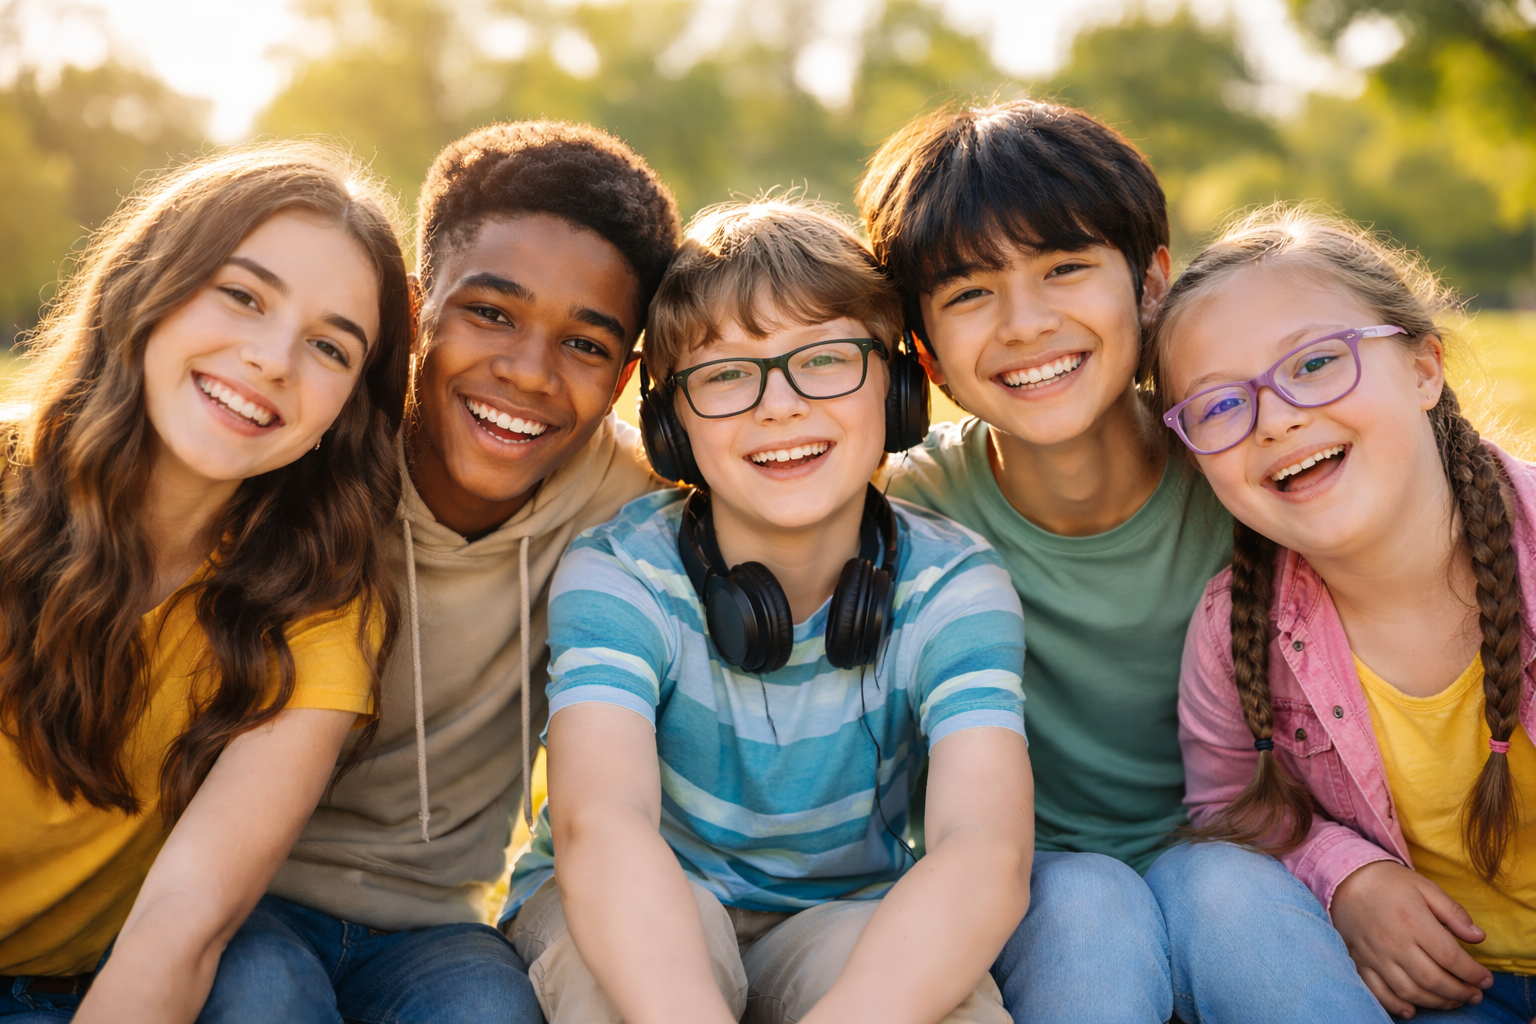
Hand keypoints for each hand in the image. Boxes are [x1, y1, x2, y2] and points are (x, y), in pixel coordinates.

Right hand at [1331, 861, 1493, 1018]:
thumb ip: (1453, 912)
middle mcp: (1394, 942)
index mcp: (1413, 921)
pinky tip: (1413, 1009)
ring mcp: (1375, 954)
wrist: (1347, 879)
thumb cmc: (1391, 883)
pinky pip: (1378, 991)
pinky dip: (1396, 1005)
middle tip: (1475, 995)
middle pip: (1432, 979)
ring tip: (1453, 1000)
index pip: (1450, 957)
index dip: (1473, 973)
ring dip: (1436, 1002)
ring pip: (1409, 990)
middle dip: (1460, 992)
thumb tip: (1478, 937)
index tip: (1486, 980)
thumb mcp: (1426, 888)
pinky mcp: (1360, 961)